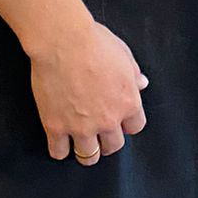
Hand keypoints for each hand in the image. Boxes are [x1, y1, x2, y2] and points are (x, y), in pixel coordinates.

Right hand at [27, 14, 148, 163]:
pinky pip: (59, 152)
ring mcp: (81, 126)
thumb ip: (134, 73)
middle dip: (106, 141)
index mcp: (128, 103)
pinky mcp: (56, 127)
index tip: (118, 120)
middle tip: (98, 132)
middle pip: (113, 146)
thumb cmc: (93, 42)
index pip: (135, 128)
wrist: (62, 41)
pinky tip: (58, 141)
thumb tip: (142, 83)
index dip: (126, 124)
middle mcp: (108, 120)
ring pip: (88, 156)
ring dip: (85, 150)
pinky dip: (59, 149)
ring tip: (79, 142)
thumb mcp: (123, 54)